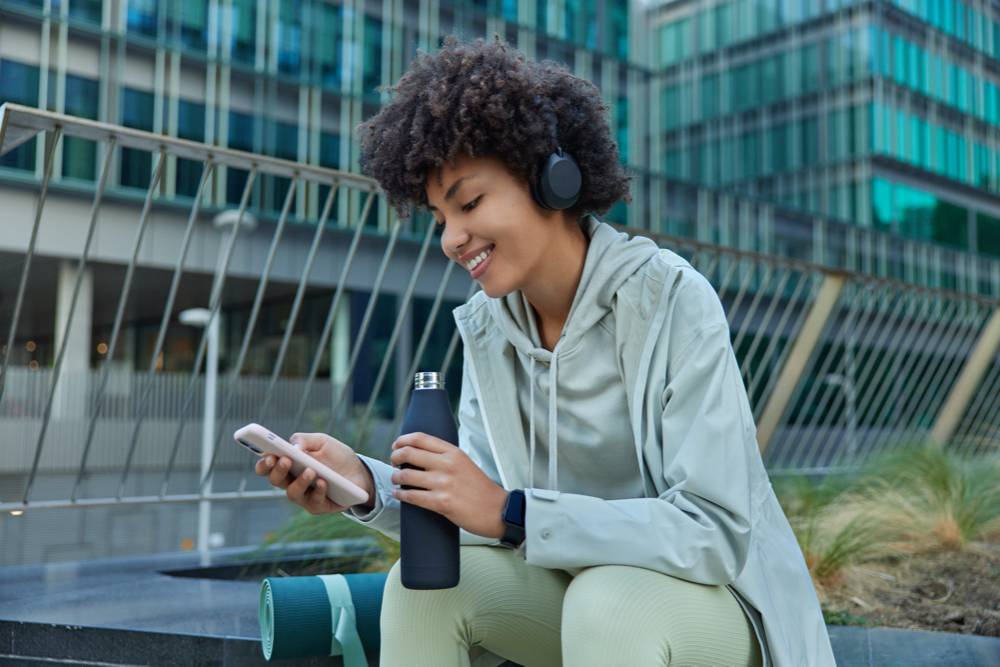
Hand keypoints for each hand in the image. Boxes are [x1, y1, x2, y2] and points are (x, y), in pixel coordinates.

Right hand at [254, 432, 375, 514]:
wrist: (360, 473)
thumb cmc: (337, 456)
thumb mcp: (323, 441)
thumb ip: (305, 439)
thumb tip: (292, 445)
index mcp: (288, 464)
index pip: (267, 466)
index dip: (264, 463)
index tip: (269, 455)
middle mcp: (292, 481)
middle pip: (275, 480)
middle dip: (279, 470)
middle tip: (286, 459)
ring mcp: (304, 496)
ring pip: (293, 493)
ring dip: (300, 481)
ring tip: (311, 470)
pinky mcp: (318, 506)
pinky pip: (313, 501)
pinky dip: (318, 491)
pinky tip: (323, 482)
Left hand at [390, 432, 507, 539]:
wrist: (497, 510)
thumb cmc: (480, 489)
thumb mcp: (465, 463)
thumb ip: (445, 457)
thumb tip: (420, 454)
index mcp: (453, 452)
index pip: (420, 438)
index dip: (403, 440)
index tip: (396, 446)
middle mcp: (447, 464)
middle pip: (408, 453)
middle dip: (395, 457)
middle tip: (393, 463)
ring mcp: (443, 483)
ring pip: (406, 475)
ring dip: (395, 478)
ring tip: (396, 480)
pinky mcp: (441, 502)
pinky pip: (411, 497)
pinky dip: (400, 495)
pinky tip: (398, 494)